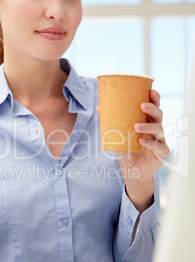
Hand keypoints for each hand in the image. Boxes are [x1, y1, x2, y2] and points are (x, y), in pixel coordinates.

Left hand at [115, 89, 168, 211]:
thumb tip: (99, 107)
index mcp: (147, 121)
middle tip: (142, 105)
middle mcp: (155, 129)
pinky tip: (140, 141)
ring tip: (136, 126)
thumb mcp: (117, 135)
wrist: (131, 171)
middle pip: (159, 114)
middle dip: (152, 108)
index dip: (154, 98)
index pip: (154, 106)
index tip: (151, 91)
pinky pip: (159, 146)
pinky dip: (149, 143)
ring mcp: (160, 140)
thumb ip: (110, 122)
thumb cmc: (126, 150)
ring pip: (159, 128)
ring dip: (148, 126)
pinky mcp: (161, 152)